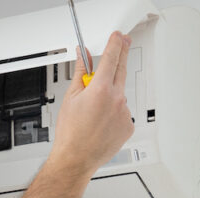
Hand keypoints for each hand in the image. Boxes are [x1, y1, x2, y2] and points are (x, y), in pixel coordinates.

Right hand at [48, 32, 134, 177]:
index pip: (111, 58)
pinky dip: (114, 113)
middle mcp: (116, 99)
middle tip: (123, 44)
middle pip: (121, 70)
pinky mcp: (129, 125)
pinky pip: (123, 112)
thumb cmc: (70, 133)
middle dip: (121, 56)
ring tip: (93, 112)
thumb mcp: (71, 98)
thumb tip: (84, 58)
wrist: (76, 158)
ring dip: (111, 95)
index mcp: (101, 90)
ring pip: (120, 95)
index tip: (118, 37)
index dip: (115, 44)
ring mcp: (125, 113)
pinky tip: (101, 122)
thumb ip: (81, 73)